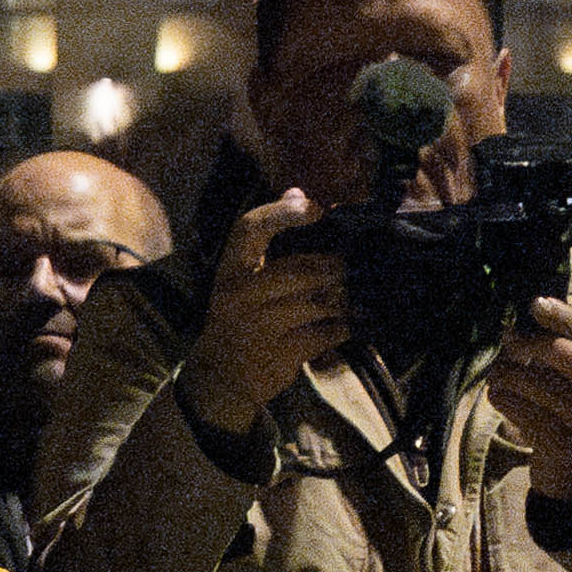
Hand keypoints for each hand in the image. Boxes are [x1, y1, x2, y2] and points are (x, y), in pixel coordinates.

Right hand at [181, 204, 353, 442]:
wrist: (220, 380)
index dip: (283, 213)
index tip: (315, 208)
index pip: (249, 229)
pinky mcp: (283, 353)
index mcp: (229, 271)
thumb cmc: (235, 321)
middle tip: (348, 267)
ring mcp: (262, 326)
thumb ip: (267, 238)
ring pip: (319, 301)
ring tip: (352, 295)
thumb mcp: (239, 278)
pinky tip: (351, 324)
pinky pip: (327, 333)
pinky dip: (344, 327)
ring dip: (341, 298)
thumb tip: (297, 191)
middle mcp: (241, 294)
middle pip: (300, 268)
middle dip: (333, 267)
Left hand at [485, 295, 571, 501]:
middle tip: (510, 346)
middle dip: (535, 347)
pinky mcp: (569, 448)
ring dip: (514, 376)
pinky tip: (496, 396)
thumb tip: (509, 332)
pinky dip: (511, 403)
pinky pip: (536, 419)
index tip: (535, 304)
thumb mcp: (564, 384)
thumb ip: (542, 356)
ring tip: (495, 376)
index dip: (563, 317)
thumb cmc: (565, 417)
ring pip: (550, 390)